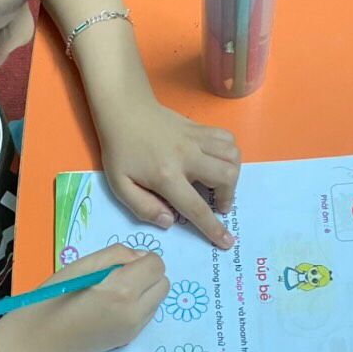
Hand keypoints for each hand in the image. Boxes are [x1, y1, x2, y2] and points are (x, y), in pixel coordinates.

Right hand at [32, 245, 167, 351]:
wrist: (42, 336)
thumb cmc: (56, 295)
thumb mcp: (83, 263)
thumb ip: (117, 254)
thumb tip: (140, 257)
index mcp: (123, 289)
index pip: (156, 265)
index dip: (142, 259)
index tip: (123, 263)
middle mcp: (135, 311)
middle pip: (163, 283)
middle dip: (148, 275)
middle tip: (121, 275)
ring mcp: (134, 328)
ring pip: (158, 300)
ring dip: (145, 291)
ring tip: (116, 292)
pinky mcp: (129, 339)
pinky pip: (147, 315)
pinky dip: (138, 306)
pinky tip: (113, 306)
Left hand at [96, 95, 240, 246]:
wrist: (124, 110)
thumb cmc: (120, 151)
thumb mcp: (120, 185)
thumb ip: (143, 207)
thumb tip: (169, 221)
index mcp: (166, 175)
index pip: (196, 207)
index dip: (213, 227)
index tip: (226, 241)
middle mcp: (187, 156)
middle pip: (226, 176)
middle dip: (228, 196)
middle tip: (218, 203)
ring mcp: (196, 139)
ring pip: (232, 155)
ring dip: (232, 174)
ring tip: (219, 182)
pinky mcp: (200, 128)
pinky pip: (227, 138)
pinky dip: (230, 152)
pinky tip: (217, 160)